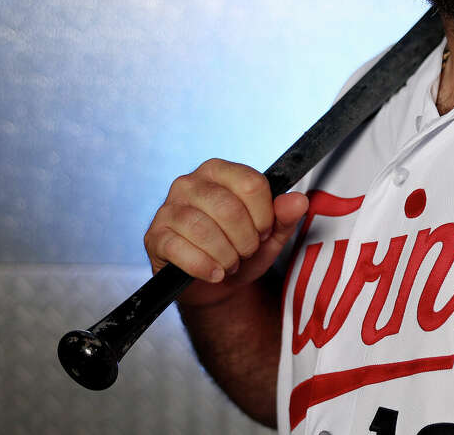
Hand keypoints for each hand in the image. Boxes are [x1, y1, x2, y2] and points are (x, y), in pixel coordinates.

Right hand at [143, 158, 308, 306]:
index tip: (264, 232)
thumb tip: (298, 201)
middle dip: (245, 239)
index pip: (251, 184)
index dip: (264, 216)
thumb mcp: (270, 235)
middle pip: (228, 208)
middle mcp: (190, 183)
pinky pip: (178, 248)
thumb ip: (285, 216)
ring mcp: (168, 208)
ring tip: (231, 263)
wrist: (214, 282)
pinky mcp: (155, 236)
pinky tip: (215, 273)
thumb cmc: (241, 250)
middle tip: (246, 251)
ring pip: (202, 229)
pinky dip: (203, 266)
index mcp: (219, 171)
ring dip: (226, 255)